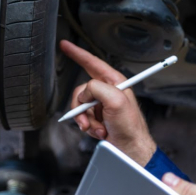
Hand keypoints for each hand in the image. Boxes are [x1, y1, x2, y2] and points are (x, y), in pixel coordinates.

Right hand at [59, 40, 156, 165]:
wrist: (130, 149)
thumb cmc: (129, 126)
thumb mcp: (115, 100)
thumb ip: (96, 88)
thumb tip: (85, 93)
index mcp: (114, 82)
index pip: (93, 62)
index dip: (78, 54)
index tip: (65, 45)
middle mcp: (108, 91)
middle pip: (82, 90)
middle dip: (81, 106)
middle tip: (87, 117)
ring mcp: (102, 105)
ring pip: (80, 106)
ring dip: (86, 120)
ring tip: (98, 128)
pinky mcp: (98, 118)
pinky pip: (83, 118)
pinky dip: (89, 127)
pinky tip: (99, 131)